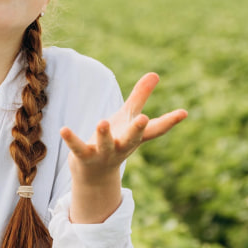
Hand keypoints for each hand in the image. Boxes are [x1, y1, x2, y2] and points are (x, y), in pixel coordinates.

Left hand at [60, 73, 186, 178]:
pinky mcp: (85, 156)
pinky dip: (71, 139)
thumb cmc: (115, 139)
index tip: (184, 112)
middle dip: (136, 129)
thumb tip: (155, 73)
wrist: (94, 174)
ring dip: (104, 134)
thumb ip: (140, 97)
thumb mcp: (127, 117)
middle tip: (142, 119)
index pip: (155, 130)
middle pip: (131, 139)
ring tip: (102, 122)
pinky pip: (78, 148)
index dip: (170, 121)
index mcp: (134, 137)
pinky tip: (64, 129)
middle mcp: (122, 146)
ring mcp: (104, 153)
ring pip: (105, 145)